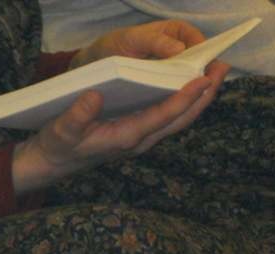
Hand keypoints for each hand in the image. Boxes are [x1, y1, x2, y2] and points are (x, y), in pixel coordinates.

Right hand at [12, 22, 229, 192]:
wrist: (52, 162)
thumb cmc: (57, 145)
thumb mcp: (61, 129)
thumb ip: (77, 115)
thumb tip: (94, 96)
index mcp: (125, 137)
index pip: (163, 116)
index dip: (185, 98)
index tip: (203, 79)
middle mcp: (140, 140)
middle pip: (181, 119)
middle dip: (204, 96)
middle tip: (222, 69)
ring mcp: (141, 138)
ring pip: (179, 119)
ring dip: (199, 99)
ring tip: (215, 74)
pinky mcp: (138, 134)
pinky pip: (170, 118)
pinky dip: (186, 102)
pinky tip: (191, 86)